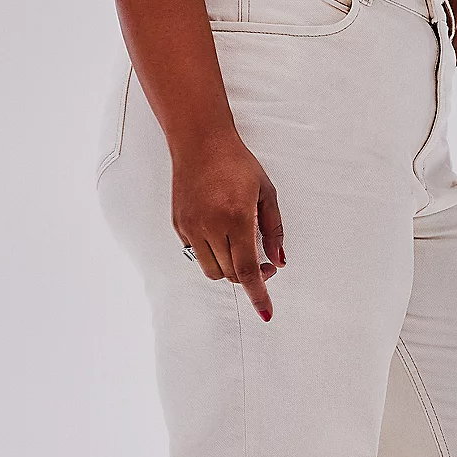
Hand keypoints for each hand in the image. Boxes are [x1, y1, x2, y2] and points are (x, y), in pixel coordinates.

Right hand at [171, 130, 285, 319]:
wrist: (200, 143)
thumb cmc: (237, 164)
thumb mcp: (266, 193)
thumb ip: (274, 230)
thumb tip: (278, 261)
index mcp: (236, 217)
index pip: (247, 269)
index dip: (259, 294)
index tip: (266, 312)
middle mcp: (211, 225)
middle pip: (230, 274)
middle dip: (249, 277)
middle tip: (264, 263)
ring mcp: (191, 227)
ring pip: (211, 270)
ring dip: (228, 268)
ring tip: (238, 247)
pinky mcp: (178, 225)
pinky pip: (196, 255)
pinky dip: (212, 254)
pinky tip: (219, 233)